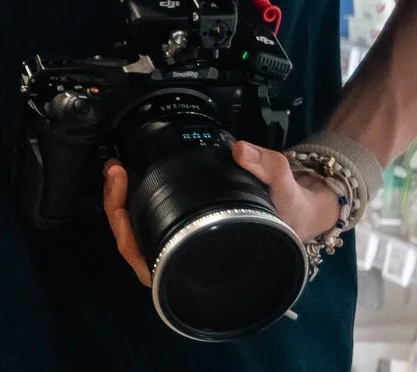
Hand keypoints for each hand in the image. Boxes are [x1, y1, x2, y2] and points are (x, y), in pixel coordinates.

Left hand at [102, 141, 339, 285]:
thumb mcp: (284, 187)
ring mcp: (183, 244)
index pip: (150, 266)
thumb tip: (241, 150)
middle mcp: (189, 260)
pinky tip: (129, 177)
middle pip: (134, 246)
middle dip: (117, 208)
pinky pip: (148, 221)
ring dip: (121, 204)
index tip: (122, 202)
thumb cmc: (289, 213)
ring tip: (116, 171)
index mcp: (206, 264)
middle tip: (115, 171)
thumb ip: (267, 167)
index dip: (128, 238)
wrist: (300, 212)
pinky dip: (134, 201)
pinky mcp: (182, 226)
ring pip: (137, 235)